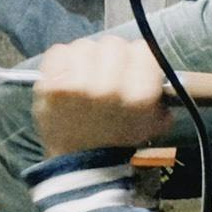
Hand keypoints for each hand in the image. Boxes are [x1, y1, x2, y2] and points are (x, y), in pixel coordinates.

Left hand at [33, 36, 172, 157]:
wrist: (81, 167)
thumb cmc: (118, 143)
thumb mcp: (153, 123)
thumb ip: (161, 94)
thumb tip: (155, 66)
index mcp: (138, 95)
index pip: (142, 50)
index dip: (137, 60)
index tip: (132, 70)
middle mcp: (109, 86)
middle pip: (113, 44)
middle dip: (112, 59)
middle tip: (107, 75)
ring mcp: (76, 84)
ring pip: (85, 45)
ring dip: (86, 59)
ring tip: (85, 78)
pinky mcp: (50, 85)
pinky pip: (59, 50)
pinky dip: (63, 61)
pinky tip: (68, 77)